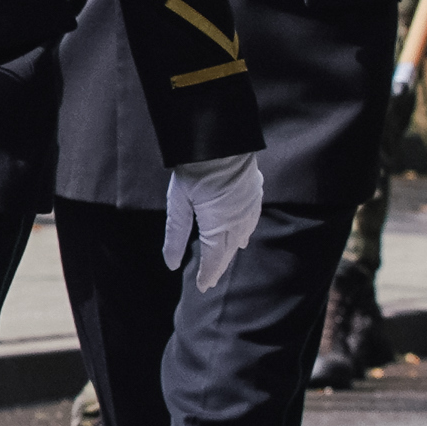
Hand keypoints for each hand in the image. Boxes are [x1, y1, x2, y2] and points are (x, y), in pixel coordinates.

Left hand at [161, 152, 264, 293]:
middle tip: (211, 279)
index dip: (208, 274)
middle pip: (228, 251)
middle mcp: (237, 221)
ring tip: (225, 260)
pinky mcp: (255, 193)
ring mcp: (249, 207)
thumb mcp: (178, 204)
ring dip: (232, 250)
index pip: (213, 259)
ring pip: (242, 236)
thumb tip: (171, 264)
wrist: (219, 138)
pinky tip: (244, 235)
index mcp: (218, 226)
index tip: (203, 286)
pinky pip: (252, 219)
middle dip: (218, 266)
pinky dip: (246, 231)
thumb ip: (175, 235)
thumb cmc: (194, 170)